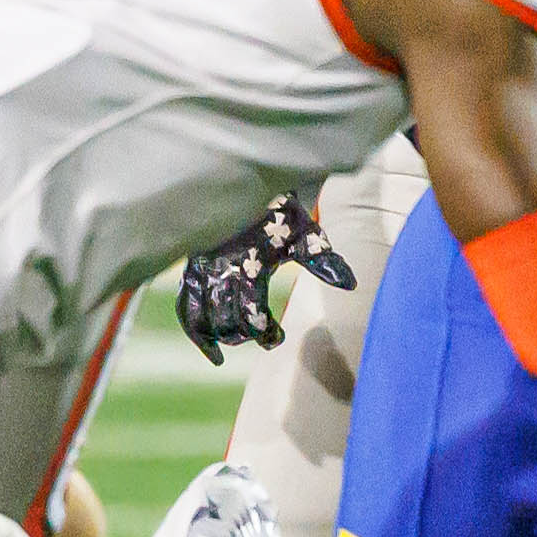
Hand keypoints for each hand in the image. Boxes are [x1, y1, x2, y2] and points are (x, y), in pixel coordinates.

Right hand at [177, 190, 356, 362]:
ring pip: (203, 318)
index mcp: (248, 262)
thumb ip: (323, 260)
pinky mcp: (190, 270)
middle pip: (226, 320)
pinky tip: (212, 353)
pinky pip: (185, 308)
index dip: (264, 331)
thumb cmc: (279, 213)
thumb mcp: (304, 233)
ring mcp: (200, 270)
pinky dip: (196, 332)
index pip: (251, 310)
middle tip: (265, 334)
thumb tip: (351, 285)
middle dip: (245, 334)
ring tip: (240, 339)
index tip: (279, 336)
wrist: (245, 183)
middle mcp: (220, 268)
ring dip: (222, 335)